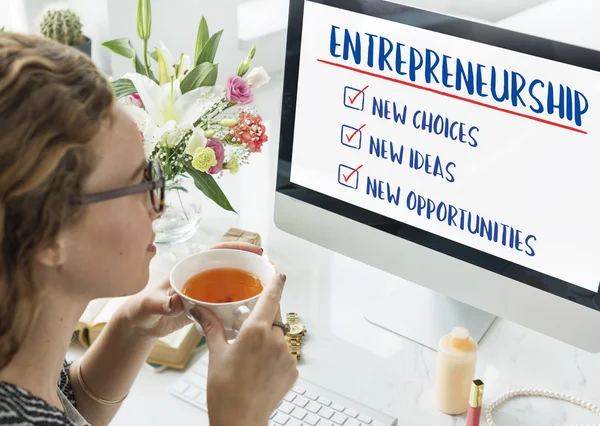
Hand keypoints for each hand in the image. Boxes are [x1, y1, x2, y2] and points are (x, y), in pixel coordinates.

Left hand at [118, 242, 263, 338]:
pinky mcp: (206, 307)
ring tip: (266, 290)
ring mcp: (204, 292)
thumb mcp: (150, 305)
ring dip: (247, 285)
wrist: (140, 326)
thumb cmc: (142, 310)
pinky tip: (250, 310)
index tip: (255, 250)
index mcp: (189, 268)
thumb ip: (161, 303)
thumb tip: (177, 300)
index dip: (236, 248)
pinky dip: (239, 305)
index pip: (216, 252)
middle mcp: (200, 277)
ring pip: (230, 284)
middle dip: (249, 265)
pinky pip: (227, 303)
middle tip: (269, 270)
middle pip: (229, 265)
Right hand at [191, 273, 297, 425]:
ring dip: (269, 339)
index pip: (271, 297)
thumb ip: (212, 327)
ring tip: (251, 356)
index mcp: (256, 331)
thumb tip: (200, 310)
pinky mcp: (293, 370)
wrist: (240, 420)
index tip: (278, 273)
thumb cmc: (225, 390)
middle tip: (251, 326)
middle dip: (265, 316)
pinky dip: (275, 356)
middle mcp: (275, 340)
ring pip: (280, 336)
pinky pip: (285, 354)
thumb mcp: (216, 354)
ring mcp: (287, 355)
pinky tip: (260, 369)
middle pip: (275, 316)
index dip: (276, 282)